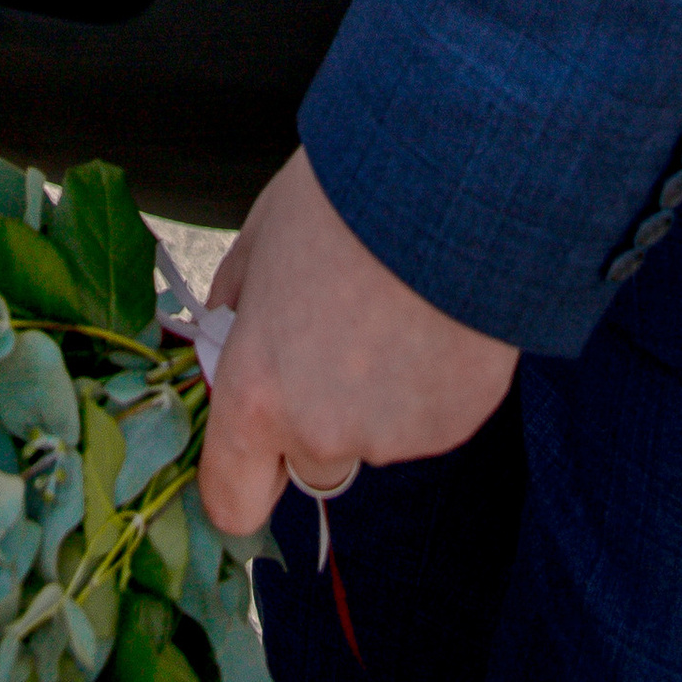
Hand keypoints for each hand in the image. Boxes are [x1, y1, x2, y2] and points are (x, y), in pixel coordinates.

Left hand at [197, 150, 518, 533]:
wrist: (448, 180)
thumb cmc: (344, 196)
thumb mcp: (263, 234)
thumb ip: (237, 300)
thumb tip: (226, 327)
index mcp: (256, 392)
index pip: (230, 501)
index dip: (238, 479)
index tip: (251, 444)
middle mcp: (320, 432)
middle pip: (308, 464)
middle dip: (317, 419)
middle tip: (339, 340)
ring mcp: (393, 437)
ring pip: (373, 436)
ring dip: (378, 395)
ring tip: (397, 309)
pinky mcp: (455, 422)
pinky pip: (428, 417)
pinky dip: (429, 382)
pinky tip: (436, 315)